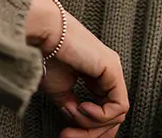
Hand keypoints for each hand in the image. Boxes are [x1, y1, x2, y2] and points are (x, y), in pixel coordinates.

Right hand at [25, 0, 127, 136]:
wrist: (43, 34)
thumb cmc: (47, 56)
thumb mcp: (61, 91)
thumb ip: (73, 107)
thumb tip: (78, 120)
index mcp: (99, 76)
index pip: (105, 112)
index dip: (88, 130)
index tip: (65, 134)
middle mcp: (109, 73)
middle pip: (113, 117)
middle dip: (90, 133)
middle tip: (67, 136)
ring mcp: (113, 70)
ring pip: (117, 114)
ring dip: (91, 123)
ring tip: (72, 112)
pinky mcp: (113, 69)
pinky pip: (119, 105)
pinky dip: (100, 115)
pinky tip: (81, 107)